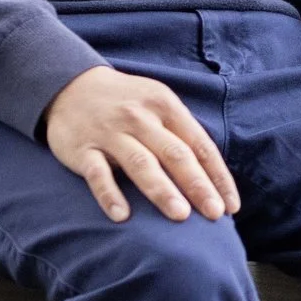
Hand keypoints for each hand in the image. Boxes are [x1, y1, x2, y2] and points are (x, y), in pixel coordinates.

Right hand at [43, 65, 238, 223]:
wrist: (70, 85)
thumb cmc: (127, 103)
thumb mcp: (158, 104)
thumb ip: (182, 134)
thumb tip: (213, 177)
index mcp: (165, 106)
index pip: (199, 145)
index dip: (217, 177)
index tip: (230, 206)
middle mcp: (140, 118)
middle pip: (175, 154)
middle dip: (197, 185)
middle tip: (214, 214)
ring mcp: (110, 133)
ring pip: (141, 163)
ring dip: (162, 190)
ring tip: (180, 216)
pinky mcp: (82, 148)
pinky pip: (97, 174)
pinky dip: (110, 194)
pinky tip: (122, 216)